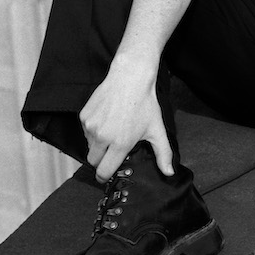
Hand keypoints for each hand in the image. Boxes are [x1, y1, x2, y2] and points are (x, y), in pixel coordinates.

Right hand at [79, 60, 173, 182]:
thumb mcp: (157, 130)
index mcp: (120, 144)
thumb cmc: (145, 104)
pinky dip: (93, 130)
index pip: (104, 171)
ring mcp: (91, 126)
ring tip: (112, 130)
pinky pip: (85, 131)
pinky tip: (106, 120)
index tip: (106, 174)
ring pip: (89, 145)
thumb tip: (169, 173)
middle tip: (111, 152)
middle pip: (93, 161)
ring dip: (97, 144)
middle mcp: (103, 137)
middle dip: (100, 161)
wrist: (130, 78)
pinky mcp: (84, 116)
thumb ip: (163, 154)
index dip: (104, 175)